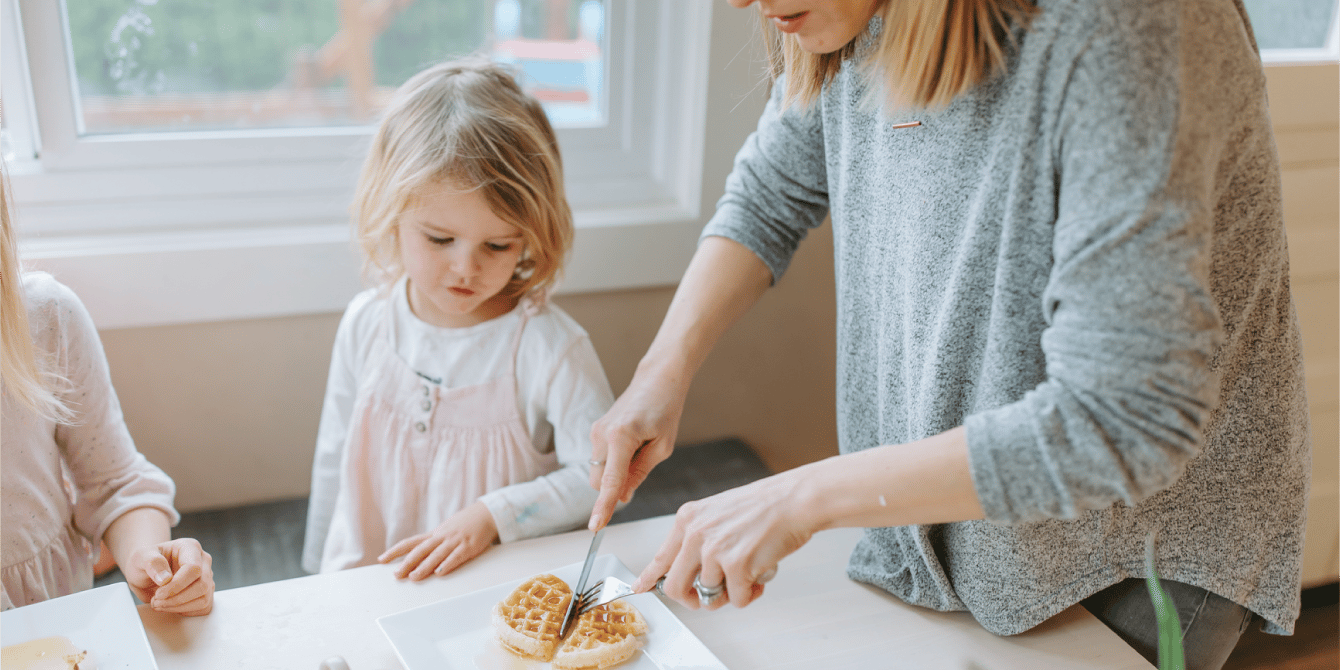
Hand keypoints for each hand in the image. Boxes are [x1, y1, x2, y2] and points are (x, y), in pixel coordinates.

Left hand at [121, 538, 214, 615]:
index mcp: (190, 548)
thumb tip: (165, 578)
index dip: (177, 585)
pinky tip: (170, 606)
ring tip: (160, 604)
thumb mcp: (140, 557)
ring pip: (204, 599)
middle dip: (177, 598)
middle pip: (202, 585)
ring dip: (179, 607)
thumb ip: (152, 563)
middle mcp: (203, 562)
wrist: (145, 572)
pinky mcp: (205, 593)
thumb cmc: (145, 562)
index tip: (159, 593)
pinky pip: (203, 607)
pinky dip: (185, 611)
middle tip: (157, 600)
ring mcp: (206, 578)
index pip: (194, 568)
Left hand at [379, 501, 497, 579]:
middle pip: (420, 550)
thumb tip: (419, 557)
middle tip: (397, 575)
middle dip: (407, 563)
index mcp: (435, 534)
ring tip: (414, 577)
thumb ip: (434, 543)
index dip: (395, 551)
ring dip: (424, 567)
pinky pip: (456, 556)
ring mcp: (455, 541)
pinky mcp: (468, 546)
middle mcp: (442, 537)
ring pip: (436, 555)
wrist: (486, 514)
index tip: (382, 559)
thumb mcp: (446, 531)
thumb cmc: (466, 524)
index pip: (411, 542)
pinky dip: (447, 565)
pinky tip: (440, 573)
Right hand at [587, 368, 688, 530]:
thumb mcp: (662, 447)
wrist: (657, 380)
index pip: (609, 482)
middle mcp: (602, 434)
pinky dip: (615, 461)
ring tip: (641, 449)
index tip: (595, 527)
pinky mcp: (596, 430)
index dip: (603, 507)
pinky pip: (601, 458)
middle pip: (599, 481)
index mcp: (620, 437)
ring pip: (599, 471)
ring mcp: (596, 431)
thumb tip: (622, 496)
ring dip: (616, 472)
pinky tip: (634, 444)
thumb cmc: (665, 409)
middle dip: (615, 486)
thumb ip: (639, 473)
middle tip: (642, 467)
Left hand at [634, 470, 814, 609]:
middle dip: (693, 600)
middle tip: (708, 599)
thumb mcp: (718, 514)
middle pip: (676, 587)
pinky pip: (737, 599)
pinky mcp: (736, 565)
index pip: (661, 557)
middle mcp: (696, 534)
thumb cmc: (764, 507)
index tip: (640, 588)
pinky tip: (759, 576)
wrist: (794, 500)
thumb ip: (699, 539)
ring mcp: (714, 550)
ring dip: (731, 594)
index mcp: (688, 519)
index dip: (649, 578)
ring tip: (748, 575)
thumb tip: (691, 572)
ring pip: (711, 595)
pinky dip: (750, 594)